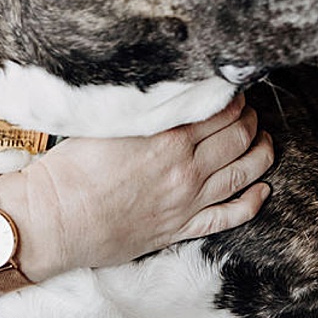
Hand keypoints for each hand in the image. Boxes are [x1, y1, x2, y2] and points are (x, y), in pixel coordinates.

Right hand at [3, 93, 273, 279]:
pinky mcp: (181, 228)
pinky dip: (252, 202)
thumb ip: (140, 109)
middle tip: (249, 111)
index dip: (231, 96)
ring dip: (260, 153)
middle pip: (237, 137)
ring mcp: (187, 201)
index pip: (217, 109)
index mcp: (166, 138)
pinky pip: (229, 217)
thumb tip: (162, 92)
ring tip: (264, 140)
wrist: (54, 220)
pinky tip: (263, 191)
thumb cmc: (68, 170)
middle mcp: (185, 168)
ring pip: (243, 174)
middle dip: (249, 119)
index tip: (232, 89)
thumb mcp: (103, 124)